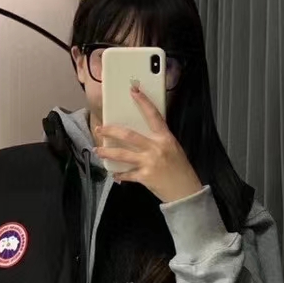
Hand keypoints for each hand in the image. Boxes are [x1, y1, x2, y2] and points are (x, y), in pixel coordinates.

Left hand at [93, 84, 203, 203]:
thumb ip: (158, 141)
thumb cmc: (180, 169)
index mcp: (166, 138)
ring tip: (98, 150)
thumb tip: (140, 136)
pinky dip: (120, 174)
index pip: (153, 116)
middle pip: (129, 136)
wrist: (186, 191)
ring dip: (107, 153)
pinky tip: (114, 174)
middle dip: (111, 131)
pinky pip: (127, 174)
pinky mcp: (145, 177)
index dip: (143, 102)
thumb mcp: (173, 149)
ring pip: (123, 155)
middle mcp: (156, 148)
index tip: (133, 91)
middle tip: (100, 129)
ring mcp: (149, 162)